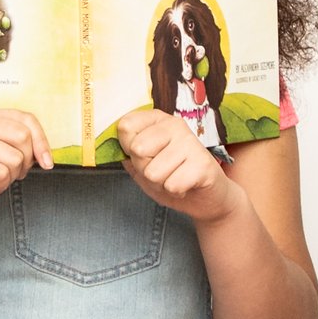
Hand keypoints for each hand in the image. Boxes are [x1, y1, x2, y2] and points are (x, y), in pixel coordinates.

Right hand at [0, 108, 52, 229]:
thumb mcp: (0, 156)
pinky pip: (1, 174)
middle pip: (23, 138)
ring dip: (10, 176)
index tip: (47, 163)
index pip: (27, 119)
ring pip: (14, 158)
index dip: (42, 142)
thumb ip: (20, 146)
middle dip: (25, 162)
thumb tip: (46, 154)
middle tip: (8, 173)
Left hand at [114, 108, 240, 222]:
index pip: (126, 126)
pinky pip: (171, 184)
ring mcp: (190, 142)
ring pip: (153, 172)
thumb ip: (126, 152)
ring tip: (175, 177)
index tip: (146, 155)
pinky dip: (176, 191)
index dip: (129, 149)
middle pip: (138, 150)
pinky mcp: (203, 163)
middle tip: (163, 171)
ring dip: (161, 183)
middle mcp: (175, 124)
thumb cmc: (172, 177)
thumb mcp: (142, 165)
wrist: (206, 198)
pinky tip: (186, 184)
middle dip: (145, 170)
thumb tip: (111, 142)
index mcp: (157, 120)